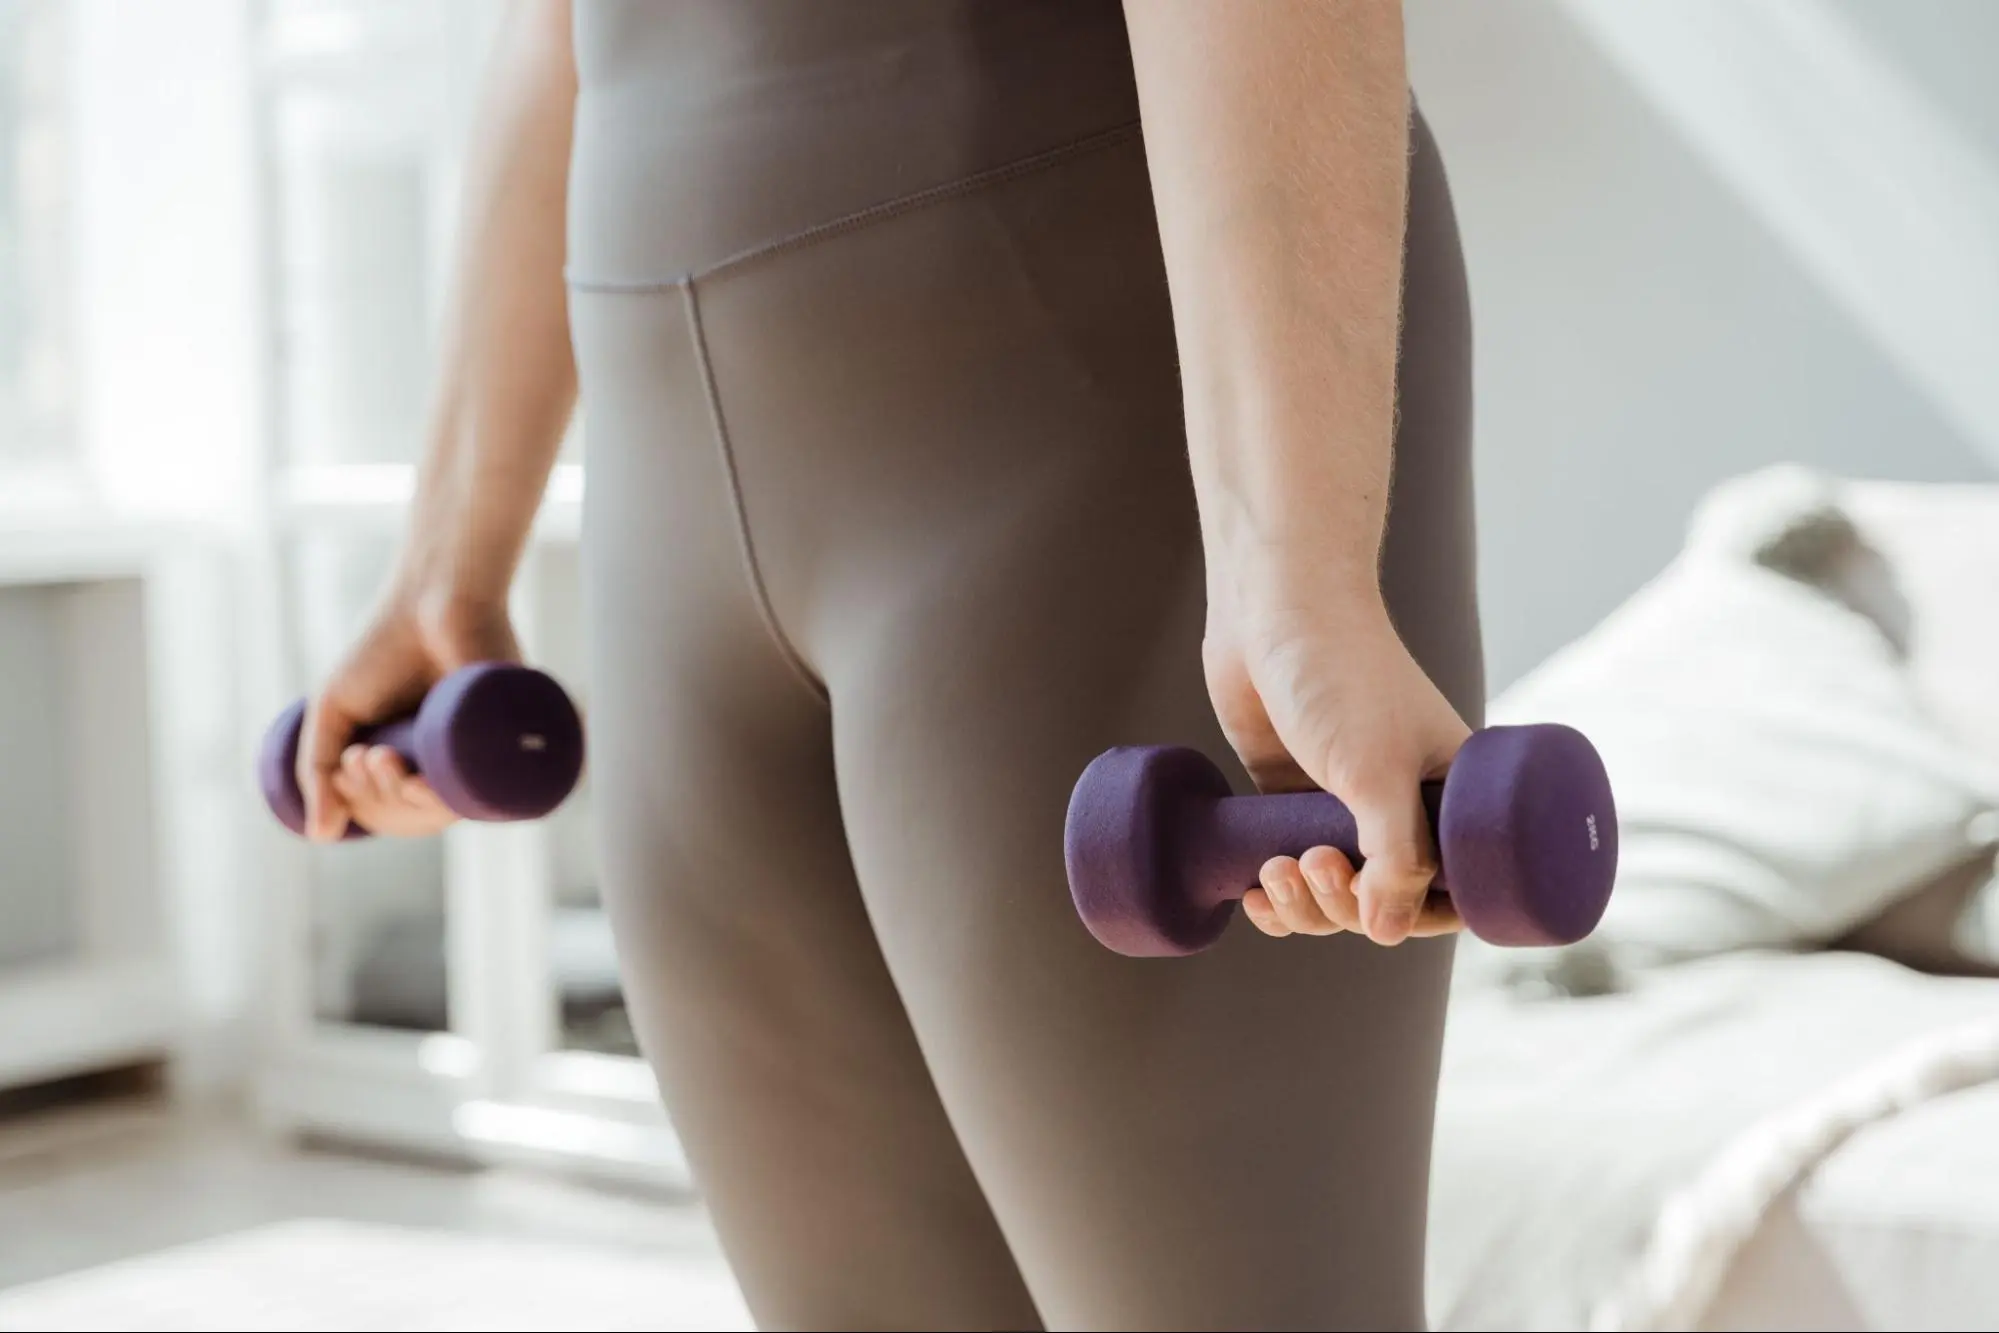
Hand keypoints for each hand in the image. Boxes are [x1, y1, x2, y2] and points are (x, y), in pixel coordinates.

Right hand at [297, 590, 520, 840]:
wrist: (435, 595)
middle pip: (409, 816)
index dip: (361, 805)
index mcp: (411, 762)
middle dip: (373, 799)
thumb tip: (320, 838)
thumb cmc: (384, 647)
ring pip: (437, 811)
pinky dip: (439, 798)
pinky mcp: (506, 738)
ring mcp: (477, 754)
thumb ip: (317, 769)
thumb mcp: (334, 711)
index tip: (349, 762)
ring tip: (377, 755)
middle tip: (364, 754)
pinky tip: (415, 781)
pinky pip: (477, 791)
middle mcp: (447, 764)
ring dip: (396, 798)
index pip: (388, 813)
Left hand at [1205, 572, 1469, 945]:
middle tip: (1313, 865)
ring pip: (1336, 892)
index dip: (1422, 916)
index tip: (1381, 913)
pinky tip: (1252, 896)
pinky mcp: (1293, 796)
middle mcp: (1405, 803)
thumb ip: (1395, 857)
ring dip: (1307, 904)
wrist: (1275, 608)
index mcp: (1452, 794)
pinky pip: (1295, 870)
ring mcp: (1346, 802)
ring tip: (1276, 874)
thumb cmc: (1341, 676)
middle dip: (1346, 906)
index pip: (1457, 887)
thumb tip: (1388, 932)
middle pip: (1387, 899)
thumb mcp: (1377, 773)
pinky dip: (1277, 895)